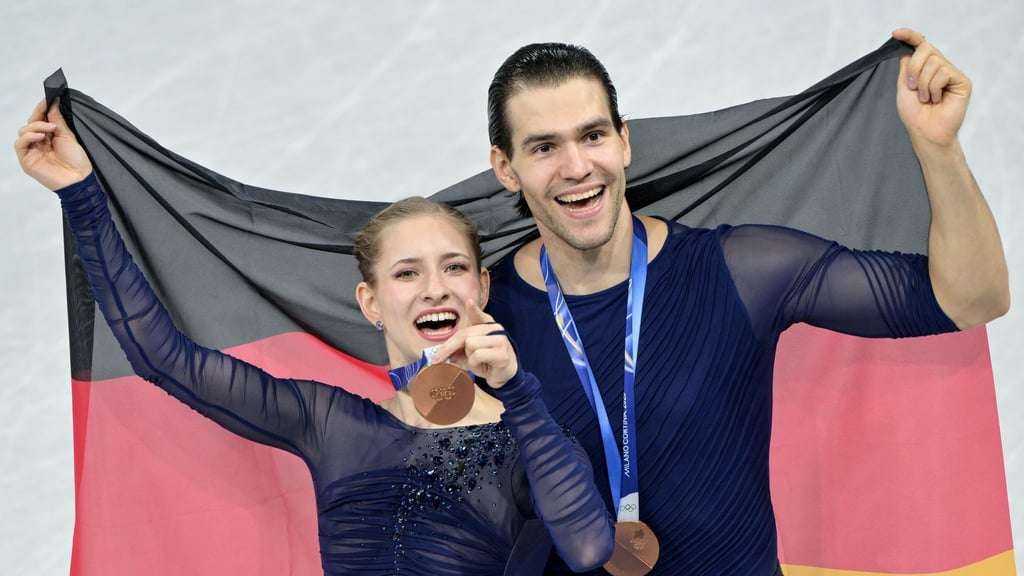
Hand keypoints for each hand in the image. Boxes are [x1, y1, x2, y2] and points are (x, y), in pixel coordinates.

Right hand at [14, 98, 92, 190]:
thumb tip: (54, 103)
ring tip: (50, 129)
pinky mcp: (26, 159)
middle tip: (49, 116)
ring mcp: (31, 151)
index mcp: (49, 137)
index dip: (42, 109)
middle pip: (30, 124)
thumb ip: (58, 120)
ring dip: (36, 126)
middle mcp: (39, 143)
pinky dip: (28, 137)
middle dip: (39, 117)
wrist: (79, 178)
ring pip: (23, 131)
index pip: (40, 119)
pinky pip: (20, 143)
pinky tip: (40, 136)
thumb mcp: (67, 136)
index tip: (48, 99)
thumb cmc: (77, 160)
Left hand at [431, 301, 518, 387]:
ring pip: (470, 344)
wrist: (503, 376)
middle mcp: (495, 329)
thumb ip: (458, 347)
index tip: (469, 302)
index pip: (478, 315)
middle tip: (436, 360)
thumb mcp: (468, 353)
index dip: (473, 309)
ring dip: (468, 357)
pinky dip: (475, 364)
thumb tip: (442, 352)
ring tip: (477, 362)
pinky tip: (484, 366)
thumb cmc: (485, 361)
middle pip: (464, 334)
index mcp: (486, 325)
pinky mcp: (502, 353)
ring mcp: (500, 340)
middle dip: (448, 348)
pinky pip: (477, 355)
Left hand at [891, 28, 970, 147]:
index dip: (910, 36)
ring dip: (922, 83)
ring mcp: (952, 73)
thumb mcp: (904, 86)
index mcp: (925, 68)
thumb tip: (906, 47)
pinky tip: (936, 99)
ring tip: (926, 98)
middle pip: (925, 49)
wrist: (925, 131)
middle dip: (913, 68)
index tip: (896, 33)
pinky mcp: (962, 81)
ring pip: (934, 62)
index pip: (920, 45)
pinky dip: (934, 88)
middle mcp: (940, 67)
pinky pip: (944, 73)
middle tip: (912, 87)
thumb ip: (906, 66)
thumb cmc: (914, 113)